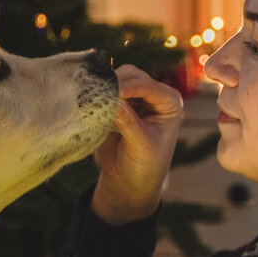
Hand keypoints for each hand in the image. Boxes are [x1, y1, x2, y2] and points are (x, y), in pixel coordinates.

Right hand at [91, 65, 184, 225]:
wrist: (129, 181)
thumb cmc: (144, 166)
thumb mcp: (140, 145)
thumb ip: (128, 121)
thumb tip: (110, 98)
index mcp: (169, 103)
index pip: (147, 86)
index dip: (128, 87)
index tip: (111, 94)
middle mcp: (153, 95)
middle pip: (131, 75)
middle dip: (114, 83)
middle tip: (96, 95)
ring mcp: (134, 97)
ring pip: (116, 79)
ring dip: (103, 87)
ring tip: (91, 100)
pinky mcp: (117, 103)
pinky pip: (104, 92)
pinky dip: (96, 95)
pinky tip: (88, 104)